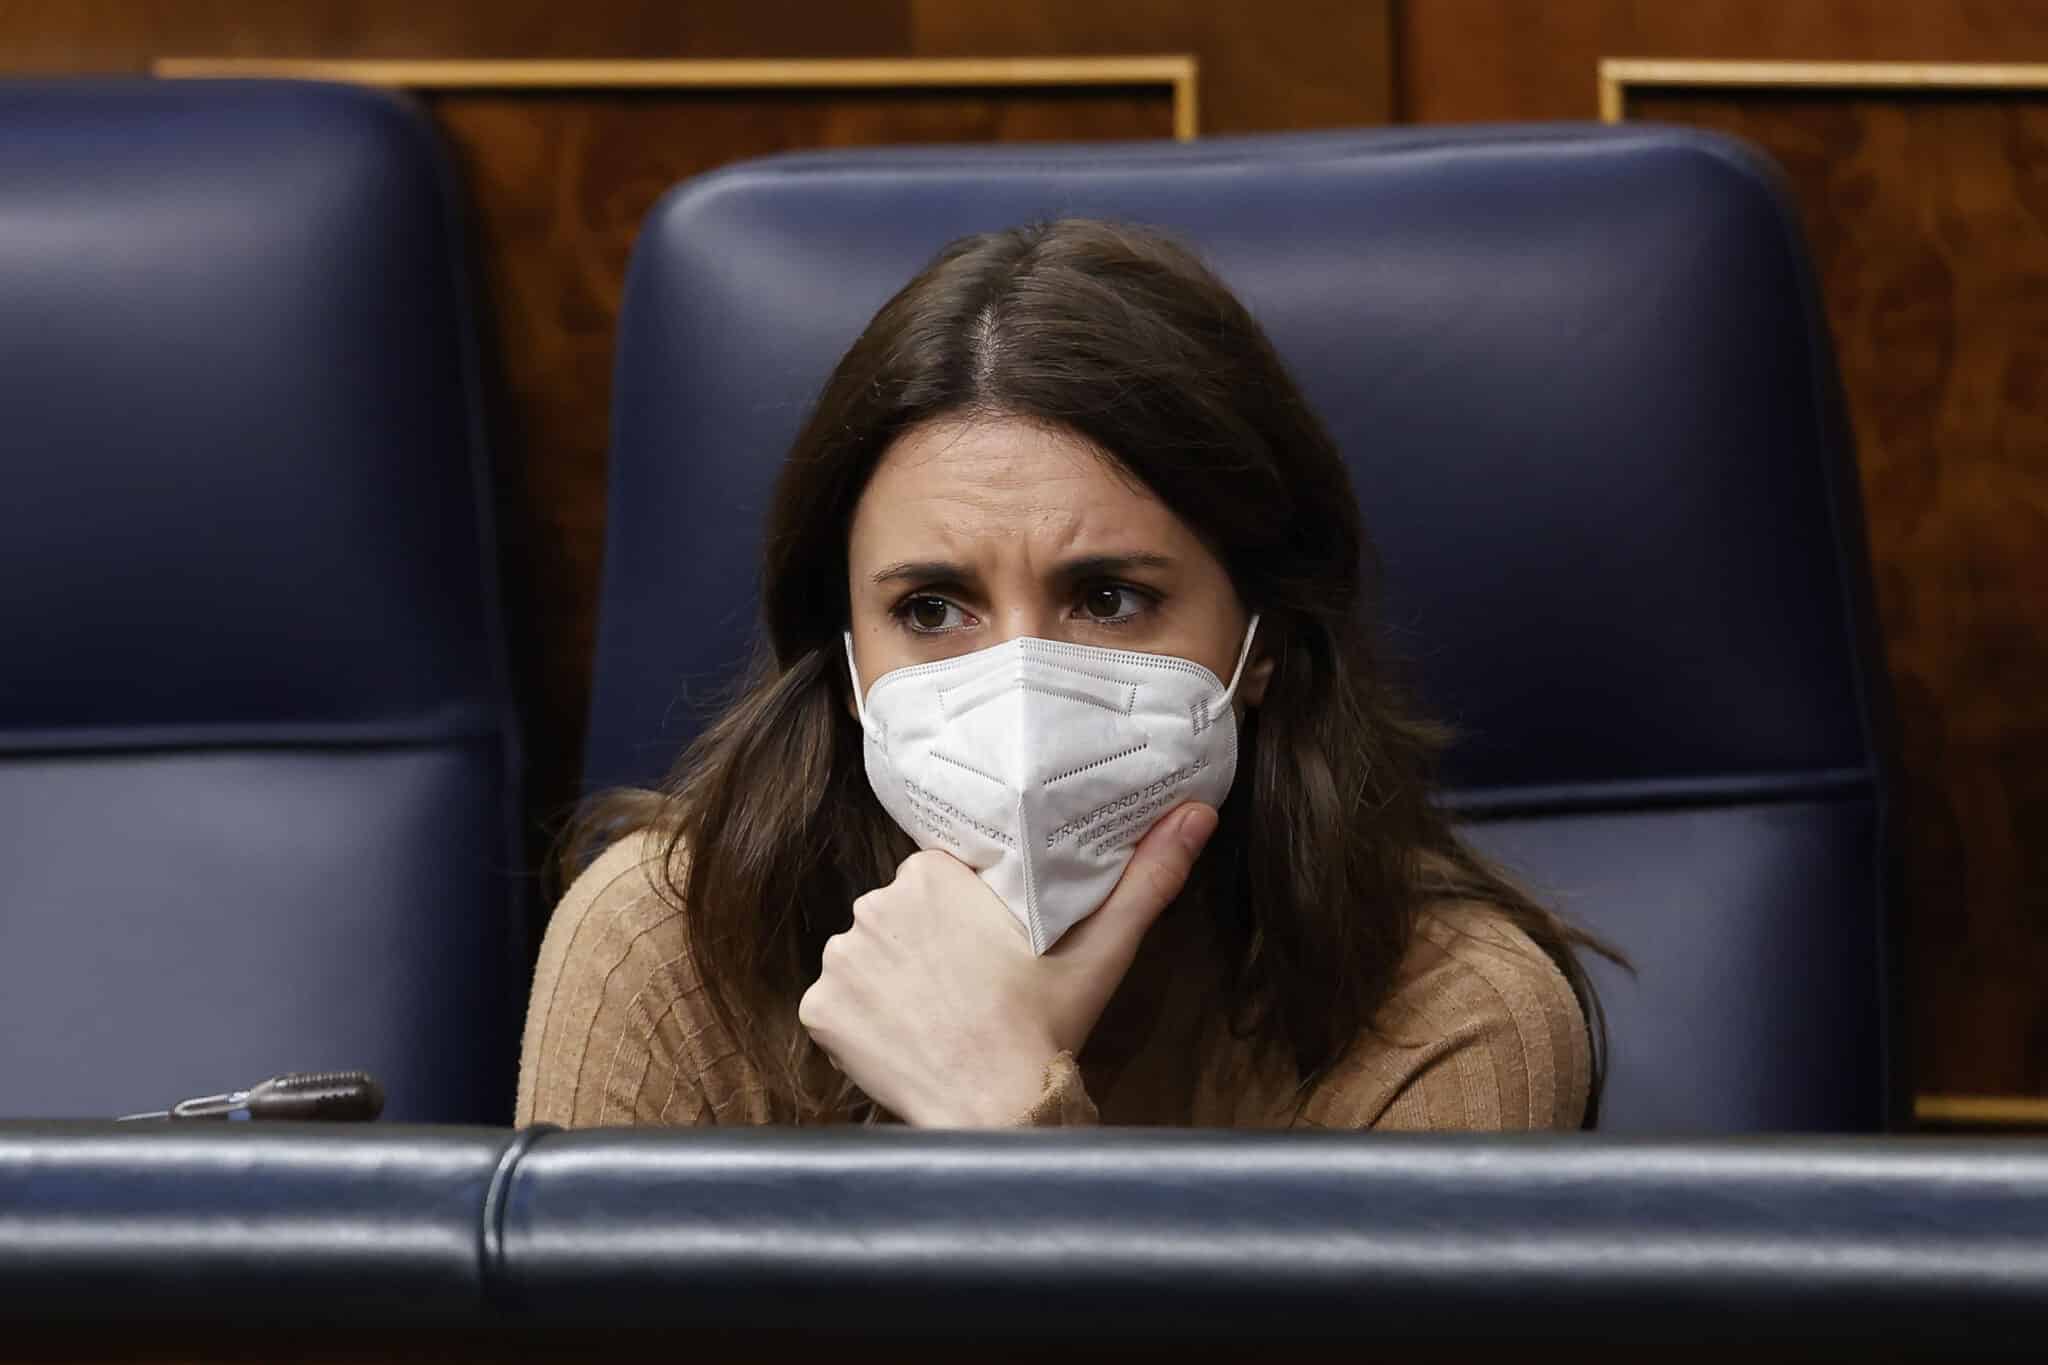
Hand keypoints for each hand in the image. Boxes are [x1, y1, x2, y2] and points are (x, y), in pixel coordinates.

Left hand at [797, 802, 1219, 1125]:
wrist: (996, 1111)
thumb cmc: (1047, 1026)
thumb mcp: (1103, 946)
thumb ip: (1148, 874)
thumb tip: (1199, 811)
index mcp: (932, 875)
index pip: (941, 879)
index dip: (968, 914)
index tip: (993, 947)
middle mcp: (873, 904)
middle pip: (902, 914)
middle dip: (930, 943)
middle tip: (974, 986)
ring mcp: (840, 959)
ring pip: (869, 955)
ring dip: (895, 979)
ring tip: (941, 1015)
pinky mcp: (818, 1009)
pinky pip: (838, 1002)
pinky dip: (863, 1019)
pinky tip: (905, 1038)